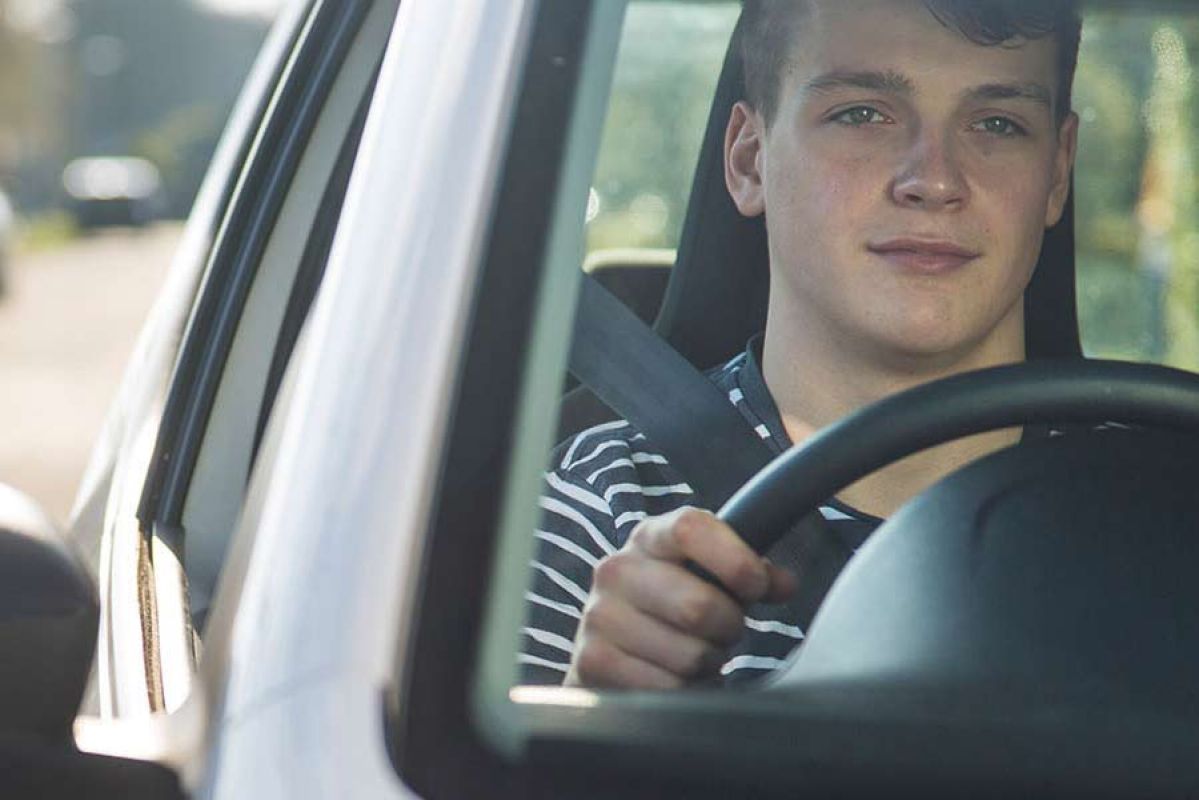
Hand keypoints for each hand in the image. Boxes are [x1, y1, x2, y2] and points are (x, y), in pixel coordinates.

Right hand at [564, 506, 796, 688]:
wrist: (612, 644)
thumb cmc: (670, 604)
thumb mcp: (706, 575)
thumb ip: (749, 572)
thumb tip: (783, 583)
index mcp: (650, 537)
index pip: (691, 529)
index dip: (735, 559)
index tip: (756, 586)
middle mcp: (617, 570)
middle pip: (698, 605)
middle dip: (727, 627)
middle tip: (722, 630)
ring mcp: (599, 616)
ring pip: (689, 655)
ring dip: (705, 663)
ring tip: (691, 653)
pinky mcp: (593, 662)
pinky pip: (667, 688)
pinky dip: (683, 691)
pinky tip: (671, 677)